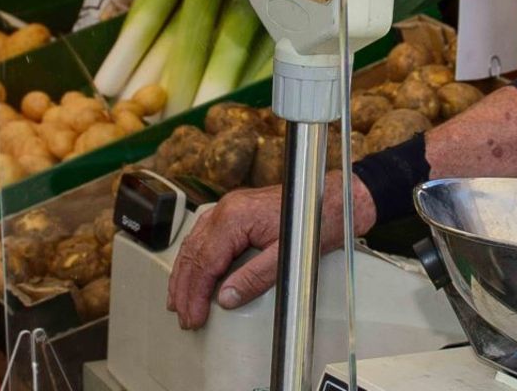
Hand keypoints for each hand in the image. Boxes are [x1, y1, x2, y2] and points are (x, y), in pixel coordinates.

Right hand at [166, 172, 375, 328]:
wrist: (337, 198)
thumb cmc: (319, 219)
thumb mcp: (288, 255)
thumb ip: (256, 277)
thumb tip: (226, 298)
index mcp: (235, 218)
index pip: (205, 262)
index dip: (196, 294)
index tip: (193, 317)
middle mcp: (227, 209)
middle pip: (194, 254)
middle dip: (185, 289)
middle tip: (184, 317)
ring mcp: (230, 207)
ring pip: (194, 244)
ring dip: (185, 274)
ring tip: (179, 302)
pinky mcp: (236, 210)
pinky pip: (205, 236)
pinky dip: (195, 258)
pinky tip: (193, 274)